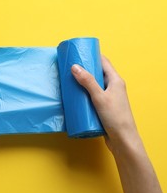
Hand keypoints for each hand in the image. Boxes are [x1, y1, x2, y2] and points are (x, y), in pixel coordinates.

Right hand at [72, 55, 166, 192]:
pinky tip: (74, 96)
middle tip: (70, 67)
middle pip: (97, 73)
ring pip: (94, 85)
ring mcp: (108, 97)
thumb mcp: (99, 97)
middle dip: (84, 69)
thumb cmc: (115, 117)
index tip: (79, 52)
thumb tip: (74, 66)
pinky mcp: (103, 107)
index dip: (92, 55)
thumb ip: (87, 81)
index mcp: (115, 80)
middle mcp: (113, 87)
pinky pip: (92, 95)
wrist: (122, 140)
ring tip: (69, 80)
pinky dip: (83, 93)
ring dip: (82, 82)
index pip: (103, 62)